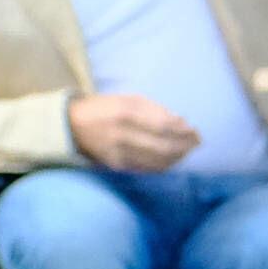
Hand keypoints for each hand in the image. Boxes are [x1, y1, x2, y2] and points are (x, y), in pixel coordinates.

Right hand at [66, 89, 196, 170]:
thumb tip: (181, 121)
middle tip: (197, 144)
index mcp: (126, 113)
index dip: (183, 131)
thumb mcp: (127, 100)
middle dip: (185, 146)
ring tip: (187, 152)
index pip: (164, 126)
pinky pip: (146, 168)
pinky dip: (163, 165)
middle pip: (164, 146)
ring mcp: (119, 152)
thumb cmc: (104, 109)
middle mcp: (123, 134)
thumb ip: (154, 110)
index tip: (195, 131)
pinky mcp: (116, 165)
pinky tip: (171, 160)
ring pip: (158, 161)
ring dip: (178, 158)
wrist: (71, 125)